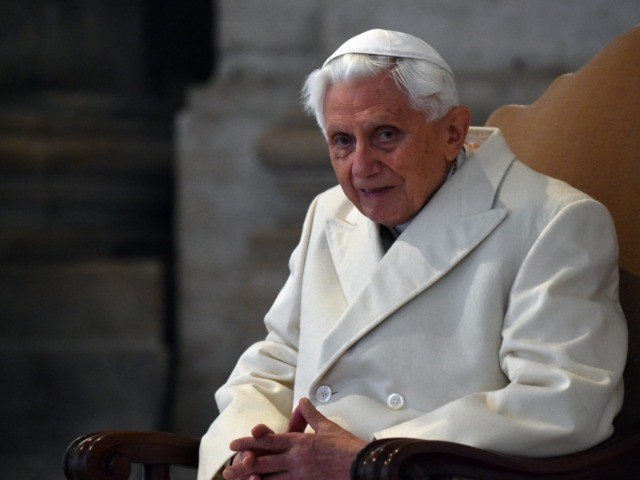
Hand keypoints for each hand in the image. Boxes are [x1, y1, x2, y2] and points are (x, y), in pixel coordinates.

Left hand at [223, 397, 366, 479]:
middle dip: (245, 465)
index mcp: (300, 442)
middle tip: (229, 468)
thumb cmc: (346, 447)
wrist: (361, 465)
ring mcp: (300, 476)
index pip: (269, 441)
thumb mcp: (327, 426)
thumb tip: (303, 401)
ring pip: (271, 479)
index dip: (250, 442)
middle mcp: (296, 460)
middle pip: (265, 462)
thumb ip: (311, 414)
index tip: (235, 444)